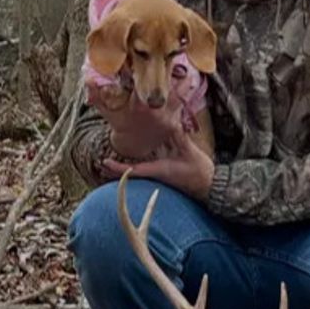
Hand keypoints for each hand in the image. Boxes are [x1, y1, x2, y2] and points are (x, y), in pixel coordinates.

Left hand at [92, 86, 214, 202]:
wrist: (209, 185)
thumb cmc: (199, 171)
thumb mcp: (189, 151)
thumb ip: (180, 137)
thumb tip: (171, 123)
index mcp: (158, 170)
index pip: (133, 170)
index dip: (118, 168)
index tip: (105, 162)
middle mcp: (155, 174)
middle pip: (130, 173)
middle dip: (114, 170)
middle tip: (100, 163)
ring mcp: (158, 175)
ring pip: (135, 172)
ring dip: (122, 168)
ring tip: (107, 163)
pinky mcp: (163, 173)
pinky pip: (144, 170)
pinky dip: (133, 166)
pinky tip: (129, 162)